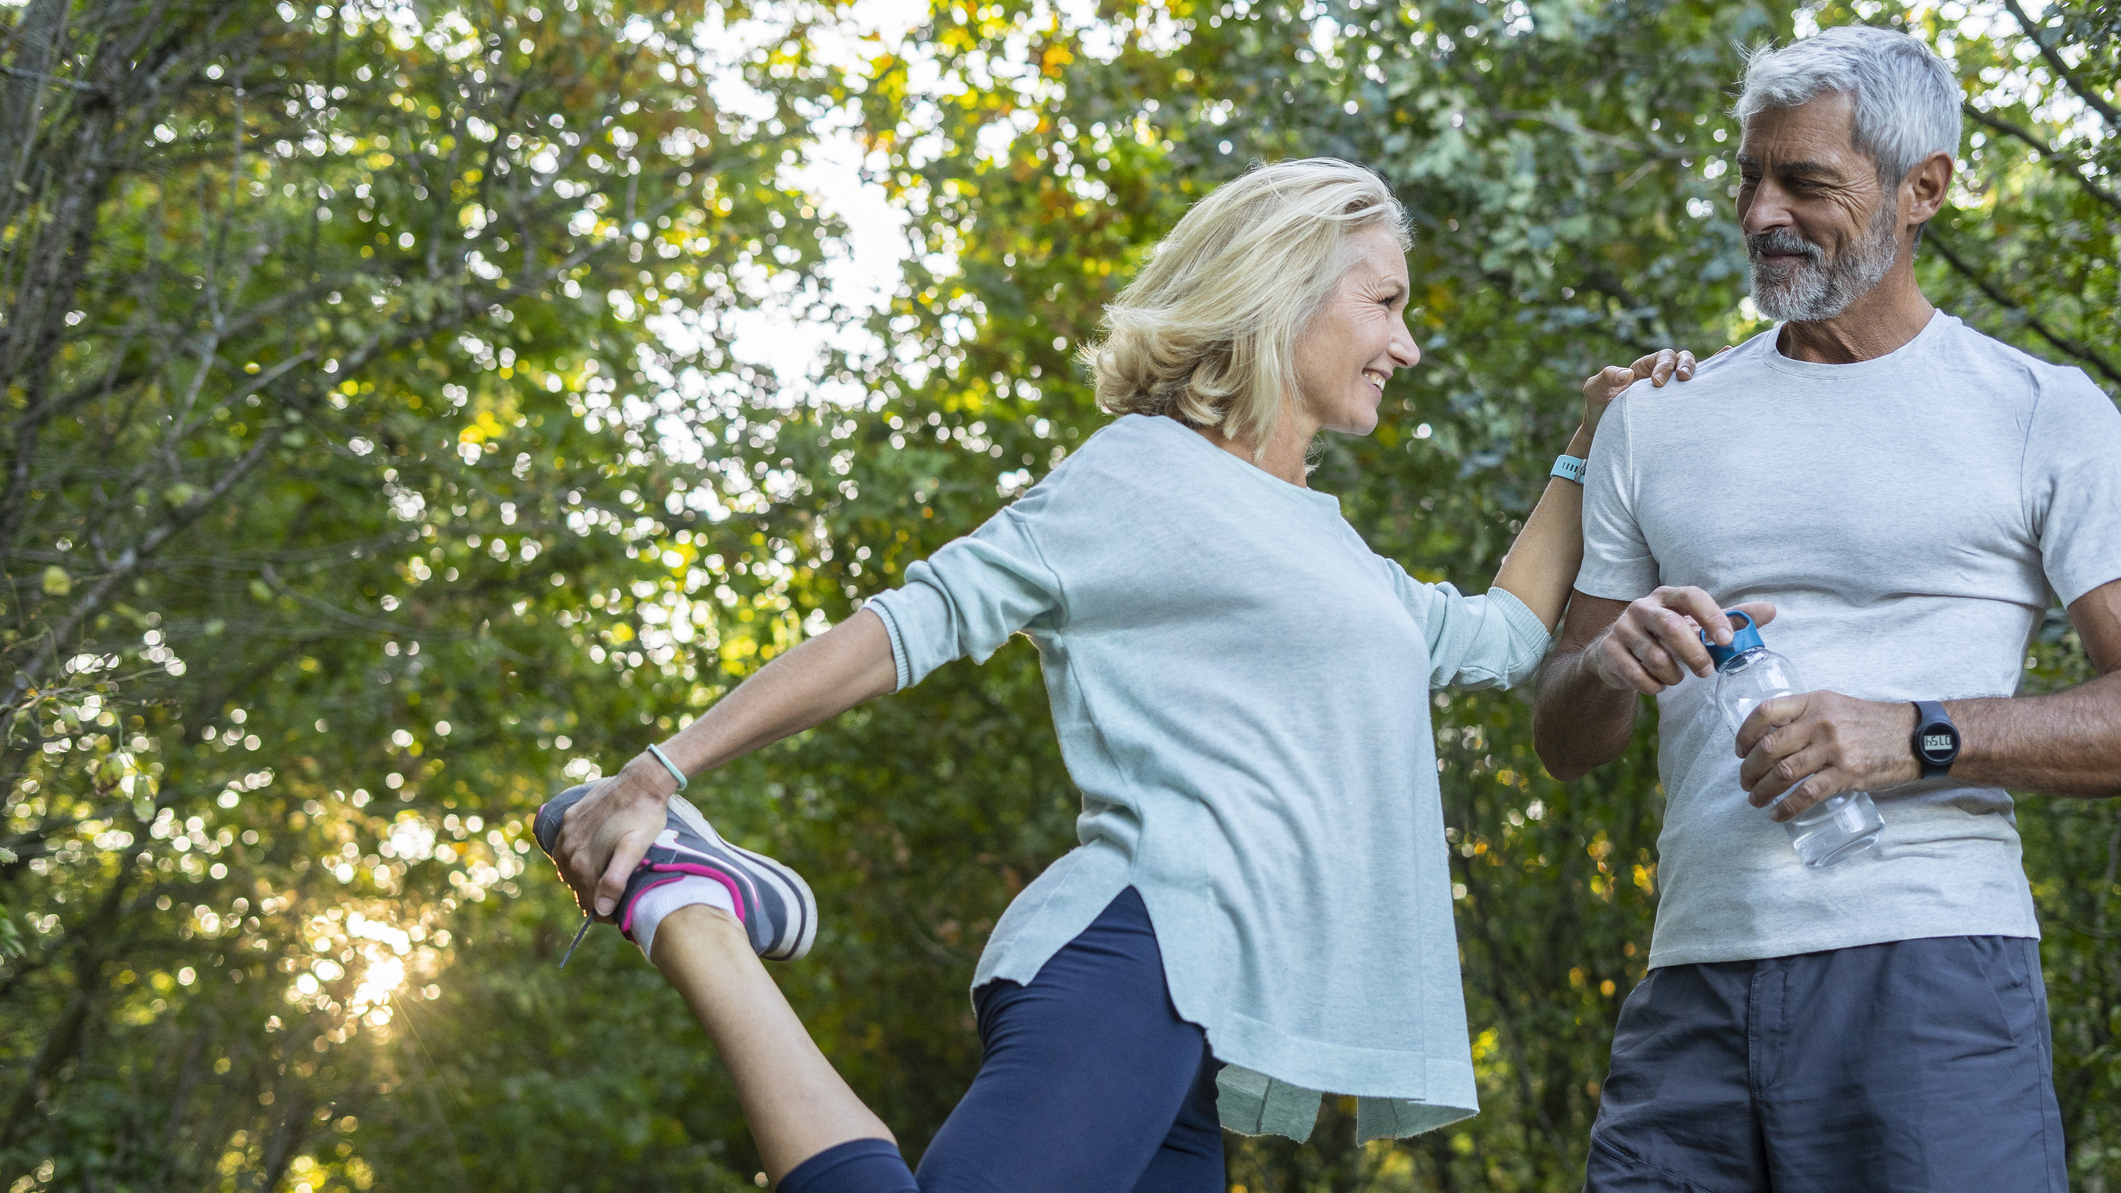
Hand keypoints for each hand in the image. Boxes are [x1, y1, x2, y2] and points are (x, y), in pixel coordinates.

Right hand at [551, 755, 676, 917]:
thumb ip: (615, 881)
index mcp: (582, 863)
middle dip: (596, 896)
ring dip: (585, 877)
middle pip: (578, 887)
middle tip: (618, 896)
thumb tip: (600, 909)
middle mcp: (568, 850)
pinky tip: (593, 857)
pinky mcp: (569, 819)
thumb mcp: (634, 851)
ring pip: (570, 869)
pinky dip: (577, 858)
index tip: (620, 912)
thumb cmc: (644, 817)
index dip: (605, 912)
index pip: (588, 903)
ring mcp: (566, 834)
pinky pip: (566, 849)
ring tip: (608, 878)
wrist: (640, 781)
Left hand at [1579, 348, 1699, 438]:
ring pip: (1691, 375)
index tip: (1657, 383)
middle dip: (1686, 364)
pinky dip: (1702, 385)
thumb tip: (1628, 374)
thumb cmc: (1599, 409)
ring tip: (1691, 384)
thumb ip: (1606, 377)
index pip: (1662, 357)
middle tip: (1682, 378)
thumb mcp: (1594, 390)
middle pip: (1681, 359)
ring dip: (1696, 374)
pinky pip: (1692, 394)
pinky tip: (1708, 383)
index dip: (1664, 364)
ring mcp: (1668, 392)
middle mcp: (1658, 376)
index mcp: (1642, 368)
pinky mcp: (1674, 408)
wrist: (1604, 434)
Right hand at [1584, 586, 1776, 694]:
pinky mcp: (1608, 651)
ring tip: (1679, 678)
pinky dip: (1653, 685)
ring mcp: (1622, 628)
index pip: (1691, 596)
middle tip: (1707, 671)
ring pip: (1653, 655)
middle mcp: (1642, 607)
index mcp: (1667, 596)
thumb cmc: (1666, 637)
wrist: (1616, 654)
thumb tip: (1771, 610)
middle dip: (1693, 653)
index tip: (1727, 640)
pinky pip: (1635, 674)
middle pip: (1670, 626)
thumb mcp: (1696, 625)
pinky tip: (1658, 683)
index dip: (1711, 616)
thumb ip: (1731, 619)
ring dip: (1673, 674)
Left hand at [1736, 693, 1919, 819]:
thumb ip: (1805, 716)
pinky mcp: (1847, 774)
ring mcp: (1833, 749)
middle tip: (1745, 781)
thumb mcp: (1835, 705)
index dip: (1745, 733)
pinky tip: (1777, 814)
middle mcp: (1820, 723)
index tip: (1739, 750)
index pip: (1765, 713)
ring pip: (1783, 773)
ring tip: (1755, 799)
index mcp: (1814, 702)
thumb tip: (1771, 736)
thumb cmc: (1873, 722)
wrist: (1916, 736)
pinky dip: (1787, 807)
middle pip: (1769, 747)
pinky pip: (1807, 794)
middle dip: (1749, 769)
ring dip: (1763, 790)